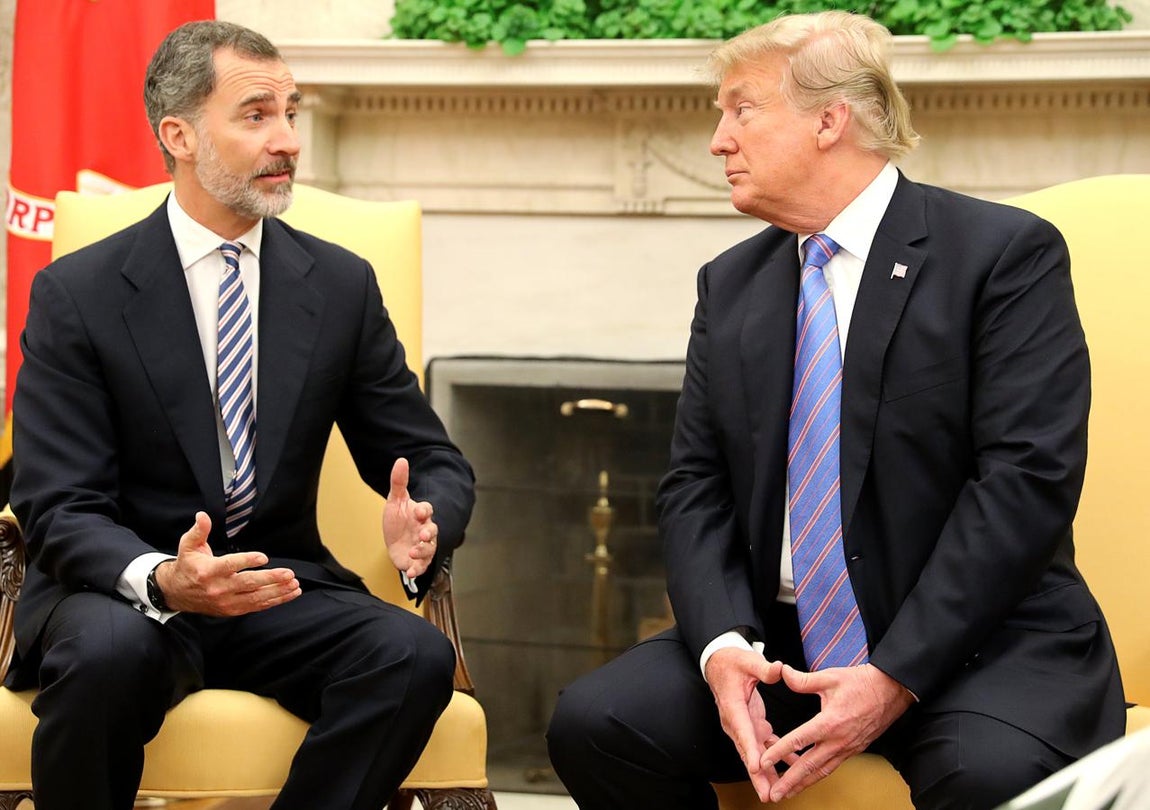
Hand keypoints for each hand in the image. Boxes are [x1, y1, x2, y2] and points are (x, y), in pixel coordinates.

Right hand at [156, 511, 300, 615]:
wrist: (176, 593)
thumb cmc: (187, 565)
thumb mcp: (188, 545)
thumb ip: (199, 530)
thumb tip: (203, 515)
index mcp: (208, 571)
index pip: (230, 565)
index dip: (247, 561)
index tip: (264, 557)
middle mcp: (218, 588)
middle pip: (248, 584)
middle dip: (270, 579)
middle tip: (289, 574)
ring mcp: (226, 601)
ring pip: (256, 598)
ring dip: (277, 592)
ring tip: (294, 584)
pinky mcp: (233, 609)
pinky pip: (257, 606)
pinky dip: (275, 601)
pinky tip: (290, 594)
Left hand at [382, 457, 438, 578]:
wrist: (394, 543)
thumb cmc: (398, 521)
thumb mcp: (395, 501)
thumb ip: (399, 482)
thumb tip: (401, 461)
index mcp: (420, 515)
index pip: (427, 510)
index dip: (424, 510)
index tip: (418, 511)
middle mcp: (424, 530)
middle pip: (432, 531)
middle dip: (429, 532)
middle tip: (422, 534)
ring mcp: (422, 546)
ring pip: (429, 549)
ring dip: (423, 551)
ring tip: (413, 551)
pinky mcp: (417, 561)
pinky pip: (421, 565)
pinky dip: (417, 569)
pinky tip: (411, 571)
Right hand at [704, 647, 791, 799]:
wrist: (720, 664)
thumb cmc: (731, 662)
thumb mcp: (747, 660)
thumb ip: (763, 668)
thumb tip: (779, 670)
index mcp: (733, 706)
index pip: (742, 730)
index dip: (749, 750)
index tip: (755, 768)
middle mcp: (736, 721)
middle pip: (747, 751)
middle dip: (757, 775)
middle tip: (767, 794)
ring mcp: (744, 725)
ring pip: (755, 754)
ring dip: (766, 773)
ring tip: (778, 792)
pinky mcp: (752, 725)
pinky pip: (765, 746)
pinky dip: (777, 758)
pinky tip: (792, 767)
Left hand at [760, 663, 914, 801]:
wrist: (891, 691)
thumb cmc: (861, 683)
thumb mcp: (830, 677)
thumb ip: (803, 680)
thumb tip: (782, 672)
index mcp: (830, 723)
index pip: (798, 741)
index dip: (779, 752)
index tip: (763, 762)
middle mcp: (839, 740)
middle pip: (809, 766)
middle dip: (789, 782)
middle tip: (773, 794)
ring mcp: (847, 748)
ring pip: (821, 771)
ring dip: (803, 784)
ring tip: (787, 794)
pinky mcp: (853, 750)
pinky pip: (831, 766)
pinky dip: (817, 775)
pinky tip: (807, 779)